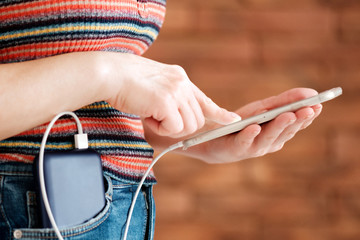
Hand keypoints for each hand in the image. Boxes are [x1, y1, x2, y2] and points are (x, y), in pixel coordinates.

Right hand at [104, 53, 239, 137]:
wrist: (111, 73)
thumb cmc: (127, 83)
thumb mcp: (156, 86)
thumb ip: (171, 97)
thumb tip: (179, 118)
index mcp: (180, 78)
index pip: (205, 100)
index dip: (219, 113)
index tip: (233, 120)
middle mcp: (182, 83)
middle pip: (197, 120)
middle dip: (179, 126)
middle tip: (158, 118)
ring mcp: (176, 91)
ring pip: (188, 126)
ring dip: (168, 127)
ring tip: (150, 113)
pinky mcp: (167, 101)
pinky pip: (174, 128)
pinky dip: (159, 128)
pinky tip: (147, 115)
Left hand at [186, 88, 322, 163]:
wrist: (213, 138)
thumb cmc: (241, 123)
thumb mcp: (263, 108)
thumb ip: (283, 102)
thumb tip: (308, 92)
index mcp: (278, 134)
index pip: (296, 125)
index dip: (307, 116)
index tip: (319, 104)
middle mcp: (269, 143)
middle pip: (285, 132)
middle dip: (298, 120)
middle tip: (309, 109)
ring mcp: (253, 148)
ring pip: (268, 137)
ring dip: (279, 126)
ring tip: (289, 115)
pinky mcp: (236, 149)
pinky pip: (243, 141)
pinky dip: (249, 135)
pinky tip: (255, 127)